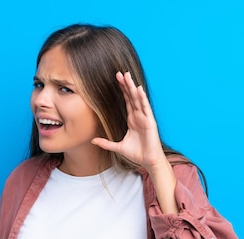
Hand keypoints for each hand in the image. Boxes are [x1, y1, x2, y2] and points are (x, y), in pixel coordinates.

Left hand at [93, 72, 178, 213]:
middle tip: (120, 73)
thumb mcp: (118, 147)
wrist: (148, 160)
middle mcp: (139, 116)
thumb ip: (106, 143)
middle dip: (126, 85)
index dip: (122, 90)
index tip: (116, 80)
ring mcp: (145, 117)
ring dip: (133, 87)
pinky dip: (142, 98)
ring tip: (127, 76)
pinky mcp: (150, 122)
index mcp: (132, 119)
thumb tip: (93, 141)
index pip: (127, 101)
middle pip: (131, 97)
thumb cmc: (137, 153)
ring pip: (138, 99)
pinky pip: (145, 108)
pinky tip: (138, 89)